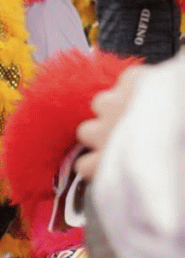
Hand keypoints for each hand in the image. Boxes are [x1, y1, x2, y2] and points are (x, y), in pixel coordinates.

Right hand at [75, 65, 144, 180]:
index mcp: (107, 164)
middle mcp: (102, 134)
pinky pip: (126, 81)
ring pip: (100, 103)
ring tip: (137, 110)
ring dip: (113, 106)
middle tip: (123, 134)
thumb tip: (133, 175)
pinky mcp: (131, 80)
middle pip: (86, 132)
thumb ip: (131, 171)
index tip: (107, 161)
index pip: (83, 166)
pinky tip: (151, 92)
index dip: (95, 162)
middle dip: (101, 131)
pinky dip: (135, 85)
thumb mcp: (150, 177)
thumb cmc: (174, 159)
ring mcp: (113, 104)